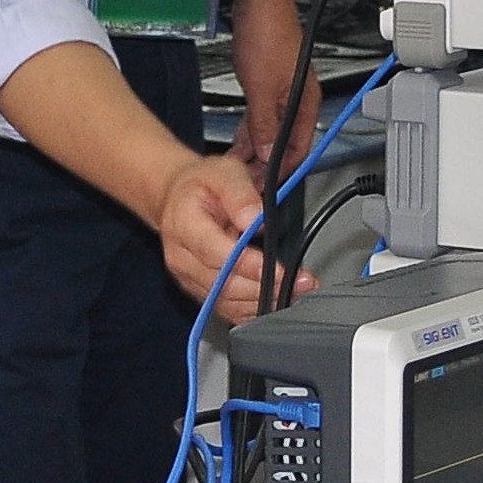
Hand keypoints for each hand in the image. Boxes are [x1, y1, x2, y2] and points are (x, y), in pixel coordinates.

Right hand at [156, 152, 309, 320]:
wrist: (178, 199)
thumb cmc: (201, 186)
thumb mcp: (223, 173)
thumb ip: (240, 194)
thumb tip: (255, 219)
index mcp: (183, 225)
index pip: (215, 254)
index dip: (249, 265)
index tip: (281, 271)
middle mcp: (182, 258)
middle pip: (224, 285)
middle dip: (267, 287)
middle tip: (303, 282)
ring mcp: (189, 279)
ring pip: (227, 302)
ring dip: (265, 300)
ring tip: (298, 291)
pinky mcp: (201, 292)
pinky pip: (228, 310)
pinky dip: (254, 308)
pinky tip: (277, 300)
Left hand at [226, 0, 318, 192]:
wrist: (258, 0)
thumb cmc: (268, 32)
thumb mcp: (261, 88)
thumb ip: (265, 124)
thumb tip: (268, 153)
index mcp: (305, 102)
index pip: (299, 150)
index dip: (283, 172)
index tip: (266, 188)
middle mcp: (297, 99)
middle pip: (285, 143)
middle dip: (266, 164)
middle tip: (248, 181)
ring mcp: (283, 91)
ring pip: (272, 131)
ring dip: (256, 150)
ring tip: (240, 168)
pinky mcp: (268, 83)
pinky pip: (262, 117)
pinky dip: (252, 132)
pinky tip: (240, 142)